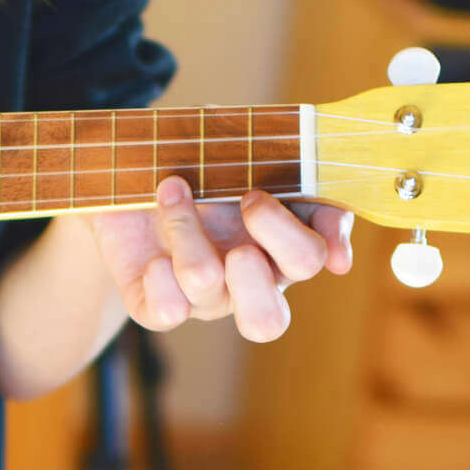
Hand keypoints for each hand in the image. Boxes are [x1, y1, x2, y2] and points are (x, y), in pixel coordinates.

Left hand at [87, 176, 353, 341]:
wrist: (130, 165)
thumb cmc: (201, 156)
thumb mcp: (251, 149)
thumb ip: (301, 182)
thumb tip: (339, 260)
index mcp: (280, 245)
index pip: (310, 259)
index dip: (293, 235)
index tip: (257, 194)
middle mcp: (246, 281)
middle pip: (268, 320)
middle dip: (252, 272)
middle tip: (240, 212)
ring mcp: (202, 298)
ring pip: (206, 283)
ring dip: (185, 227)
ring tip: (171, 188)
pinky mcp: (156, 304)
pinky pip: (166, 311)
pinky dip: (159, 276)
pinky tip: (153, 248)